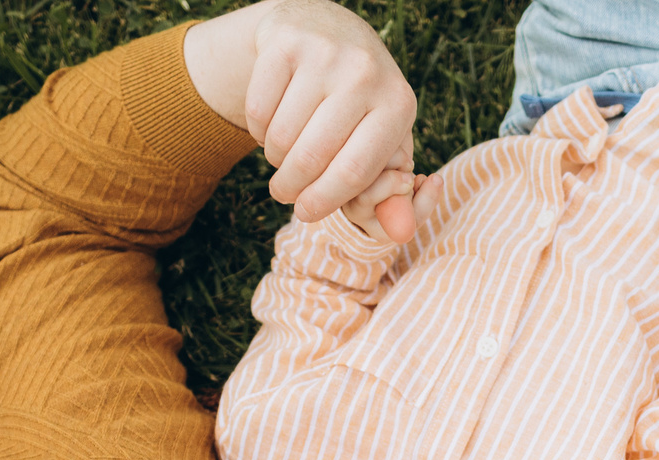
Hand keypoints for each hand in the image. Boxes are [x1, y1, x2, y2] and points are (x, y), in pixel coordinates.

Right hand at [185, 0, 419, 233]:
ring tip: (282, 152)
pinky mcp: (285, 42)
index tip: (304, 214)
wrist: (325, 27)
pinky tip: (270, 122)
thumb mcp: (384, 134)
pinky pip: (258, 109)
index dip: (324, 202)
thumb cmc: (358, 99)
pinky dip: (257, 129)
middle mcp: (365, 74)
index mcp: (398, 104)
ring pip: (281, 136)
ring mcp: (325, 54)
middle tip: (282, 192)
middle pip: (312, 158)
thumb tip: (401, 233)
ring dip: (274, 157)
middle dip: (290, 187)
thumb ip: (391, 187)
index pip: (355, 172)